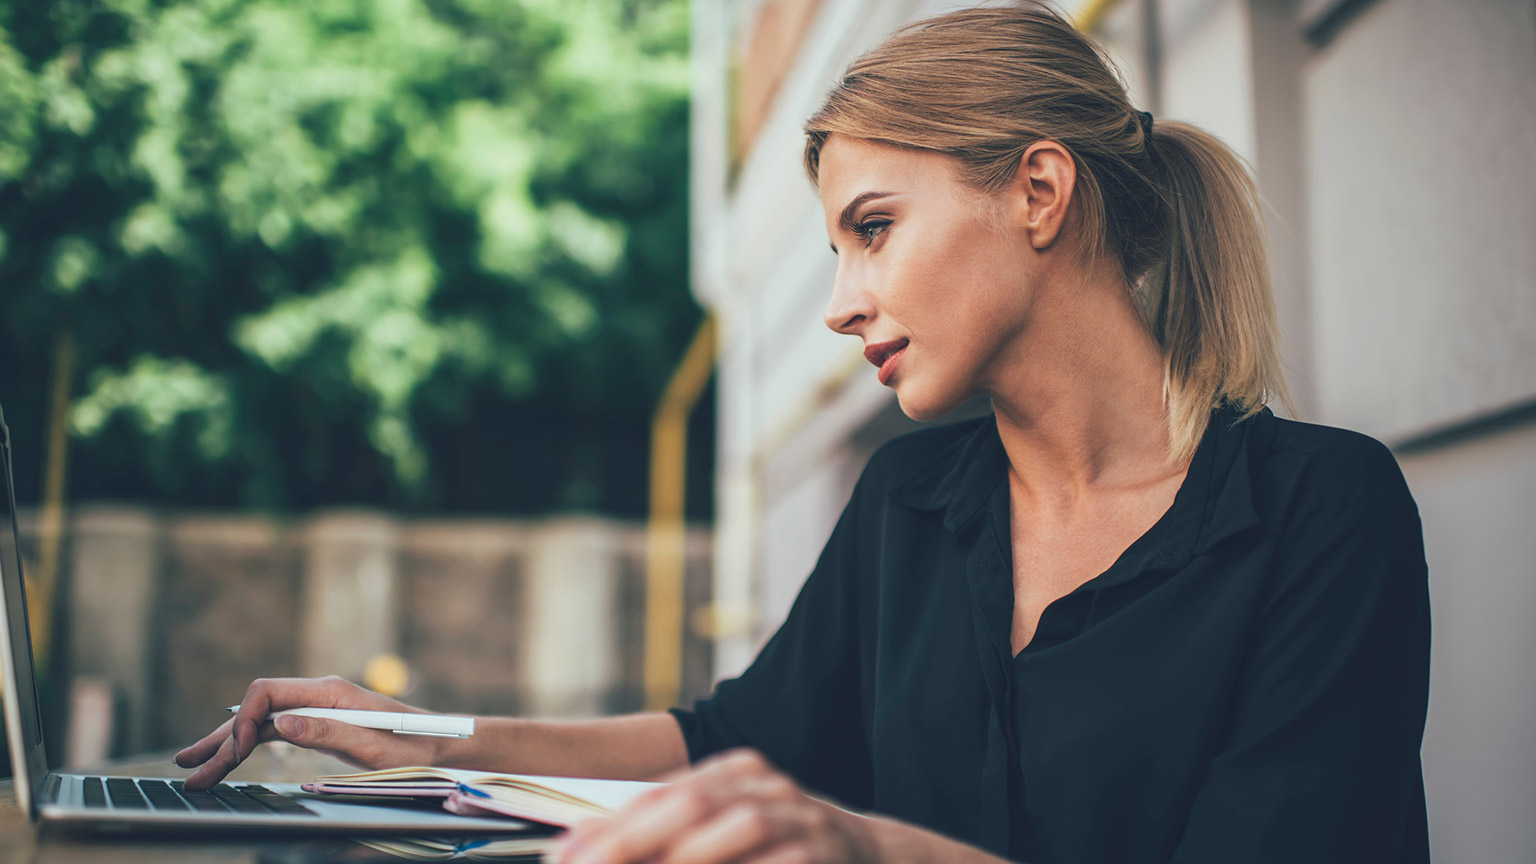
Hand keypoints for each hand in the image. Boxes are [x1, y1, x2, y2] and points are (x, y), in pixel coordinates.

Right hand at [174, 675, 449, 789]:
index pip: (267, 692)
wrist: (439, 743)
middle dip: (219, 738)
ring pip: (259, 722)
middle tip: (186, 768)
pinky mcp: (318, 723)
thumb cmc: (413, 745)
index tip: (231, 754)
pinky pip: (273, 732)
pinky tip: (225, 758)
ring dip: (225, 745)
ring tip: (191, 769)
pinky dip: (246, 747)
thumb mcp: (373, 746)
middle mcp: (318, 694)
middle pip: (256, 709)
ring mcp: (316, 707)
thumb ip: (329, 732)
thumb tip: (282, 723)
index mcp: (329, 691)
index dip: (242, 720)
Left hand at [553, 749, 875, 863]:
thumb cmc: (780, 853)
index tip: (563, 857)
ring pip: (738, 824)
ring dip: (686, 856)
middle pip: (689, 803)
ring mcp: (799, 813)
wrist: (871, 858)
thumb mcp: (724, 839)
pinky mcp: (823, 849)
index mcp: (731, 772)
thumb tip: (592, 854)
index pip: (657, 794)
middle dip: (630, 840)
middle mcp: (763, 783)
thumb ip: (671, 842)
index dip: (606, 826)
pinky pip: (781, 858)